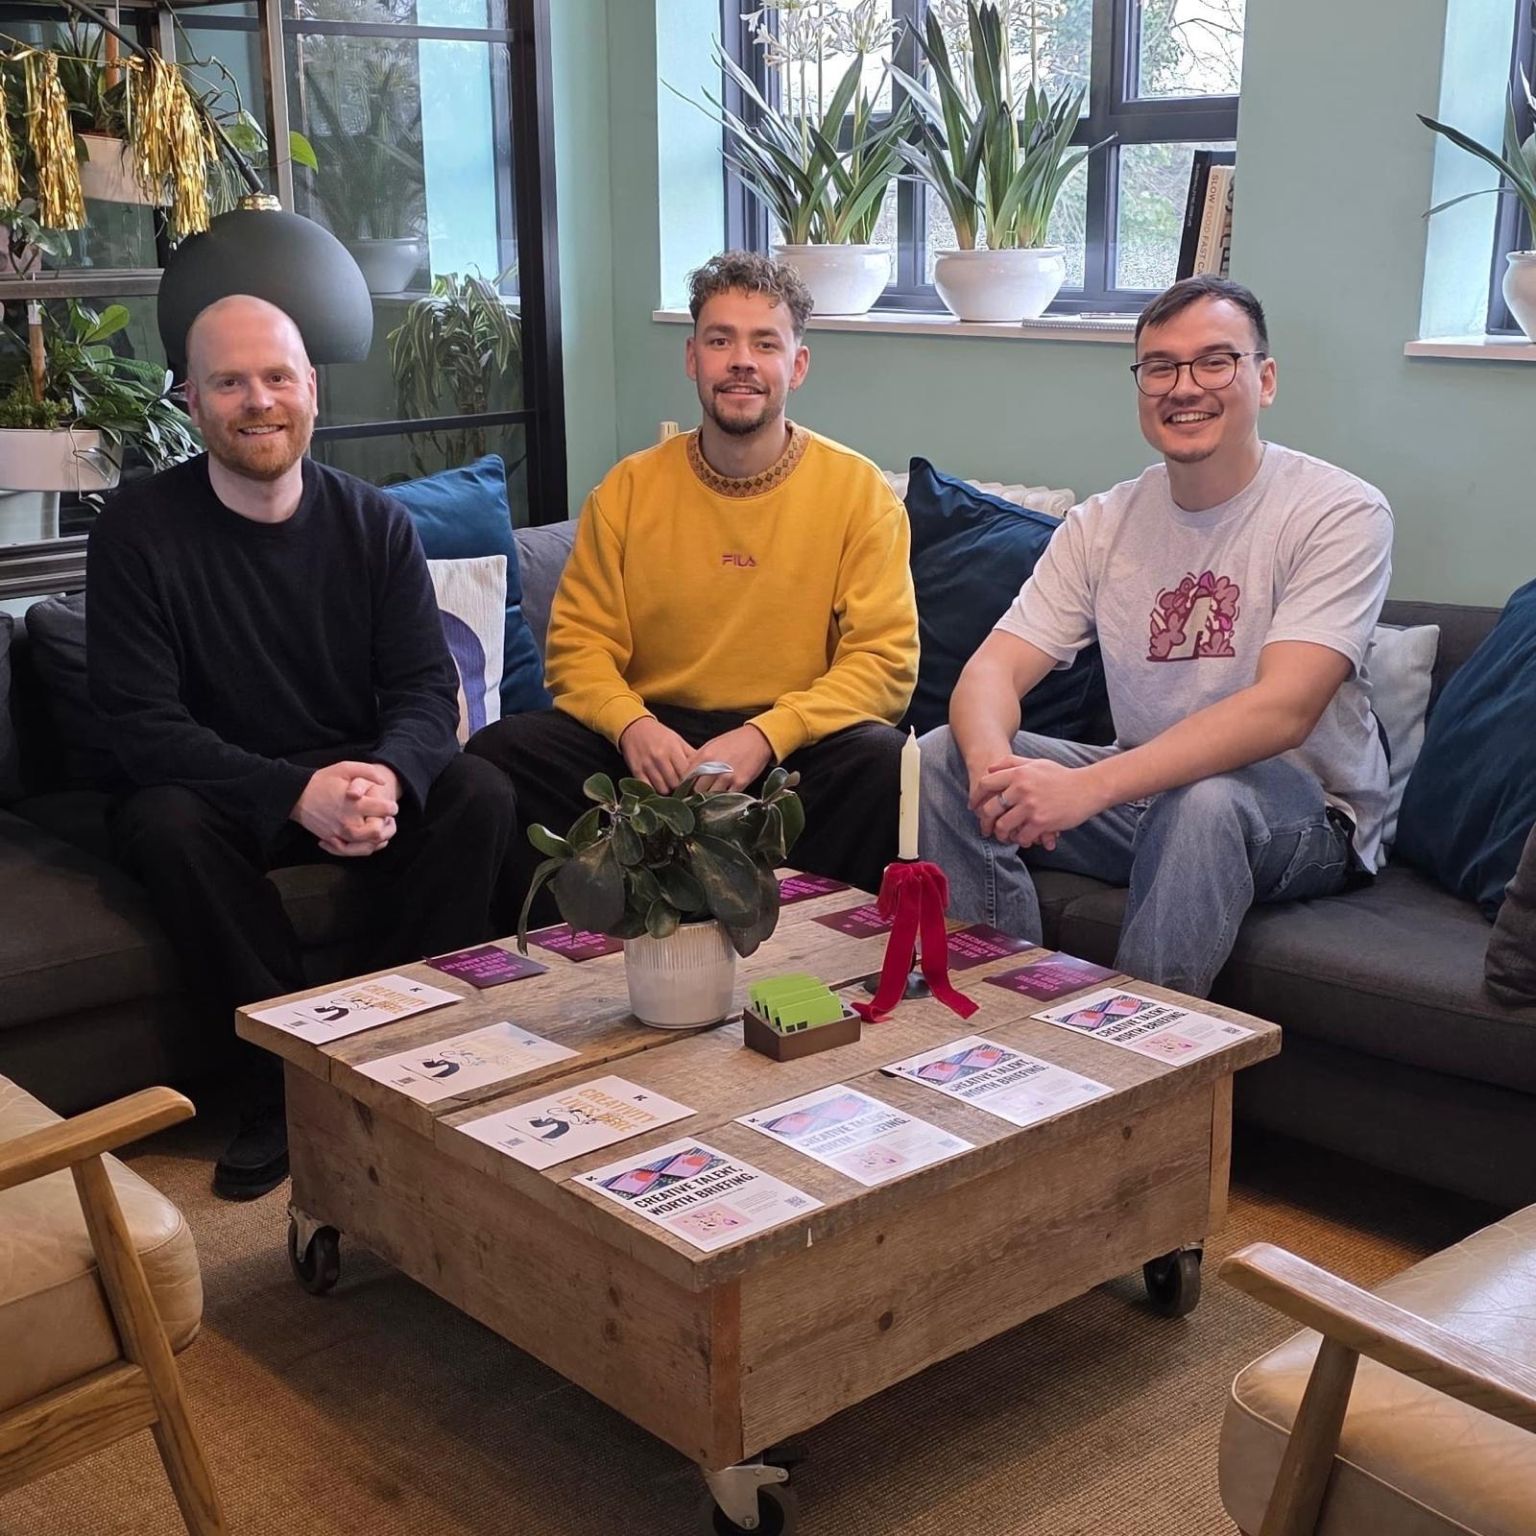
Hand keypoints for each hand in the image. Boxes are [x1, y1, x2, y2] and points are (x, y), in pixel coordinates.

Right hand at [293, 761, 399, 856]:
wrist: (297, 795)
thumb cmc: (322, 780)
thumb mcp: (345, 768)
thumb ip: (368, 772)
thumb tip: (383, 782)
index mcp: (354, 804)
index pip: (384, 811)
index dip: (392, 808)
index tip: (390, 806)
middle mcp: (348, 821)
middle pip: (377, 833)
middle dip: (387, 827)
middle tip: (386, 819)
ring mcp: (339, 833)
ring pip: (366, 846)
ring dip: (377, 839)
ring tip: (378, 828)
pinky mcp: (332, 839)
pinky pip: (352, 851)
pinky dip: (362, 848)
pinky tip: (366, 839)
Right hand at [619, 717, 693, 792]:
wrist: (635, 728)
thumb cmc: (660, 735)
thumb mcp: (678, 740)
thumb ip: (691, 754)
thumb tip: (706, 768)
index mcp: (673, 749)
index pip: (686, 773)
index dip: (690, 780)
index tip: (691, 783)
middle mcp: (660, 757)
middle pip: (675, 783)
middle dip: (679, 787)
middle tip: (681, 787)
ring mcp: (647, 765)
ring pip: (662, 788)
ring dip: (667, 790)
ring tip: (669, 786)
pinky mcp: (636, 771)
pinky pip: (648, 788)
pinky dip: (654, 790)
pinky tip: (657, 786)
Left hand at [681, 725, 774, 793]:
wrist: (757, 740)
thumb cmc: (733, 741)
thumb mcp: (711, 745)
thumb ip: (697, 759)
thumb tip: (685, 774)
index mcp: (705, 756)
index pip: (687, 778)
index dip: (685, 785)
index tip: (686, 789)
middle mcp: (714, 767)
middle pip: (697, 790)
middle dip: (697, 793)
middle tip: (698, 795)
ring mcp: (728, 776)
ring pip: (711, 795)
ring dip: (710, 797)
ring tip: (710, 796)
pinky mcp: (740, 783)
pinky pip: (726, 797)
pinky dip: (723, 798)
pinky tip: (723, 795)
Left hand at [971, 758, 1107, 850]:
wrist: (1088, 788)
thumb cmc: (1061, 776)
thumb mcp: (1036, 763)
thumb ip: (1011, 763)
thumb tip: (990, 769)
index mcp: (1018, 773)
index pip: (985, 784)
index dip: (976, 797)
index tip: (974, 806)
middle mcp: (1021, 789)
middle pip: (990, 808)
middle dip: (986, 820)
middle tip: (987, 827)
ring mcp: (1031, 806)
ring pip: (1003, 826)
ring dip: (1002, 834)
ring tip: (1004, 835)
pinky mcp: (1041, 822)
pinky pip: (1022, 837)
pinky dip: (1021, 840)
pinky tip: (1024, 838)